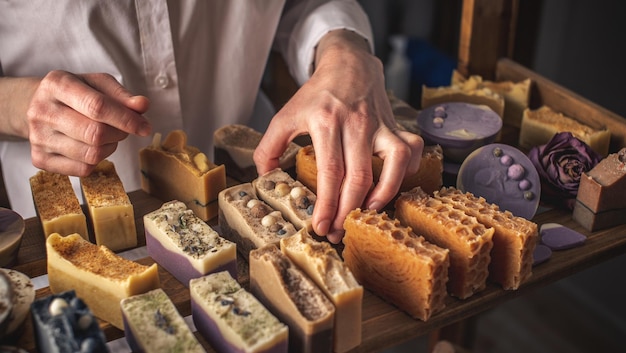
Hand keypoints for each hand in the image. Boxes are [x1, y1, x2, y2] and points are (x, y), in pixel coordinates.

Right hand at [24, 70, 150, 175]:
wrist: (38, 105)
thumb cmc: (76, 93)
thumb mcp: (98, 84)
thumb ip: (122, 95)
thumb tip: (143, 105)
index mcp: (57, 84)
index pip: (97, 107)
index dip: (126, 119)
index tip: (144, 127)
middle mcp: (42, 110)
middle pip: (95, 134)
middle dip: (119, 134)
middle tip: (124, 129)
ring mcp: (38, 137)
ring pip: (91, 155)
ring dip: (110, 147)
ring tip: (108, 136)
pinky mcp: (39, 158)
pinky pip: (82, 169)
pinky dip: (97, 161)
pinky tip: (93, 147)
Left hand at [254, 30, 423, 242]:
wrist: (348, 65)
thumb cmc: (317, 95)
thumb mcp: (286, 115)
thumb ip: (269, 146)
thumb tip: (266, 179)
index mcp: (326, 122)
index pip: (330, 172)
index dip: (327, 205)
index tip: (320, 227)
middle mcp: (357, 124)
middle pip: (359, 177)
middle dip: (348, 212)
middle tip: (338, 233)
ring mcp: (381, 125)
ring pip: (392, 164)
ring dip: (382, 196)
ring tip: (366, 215)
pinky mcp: (396, 126)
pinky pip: (410, 151)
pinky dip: (405, 173)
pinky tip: (390, 186)